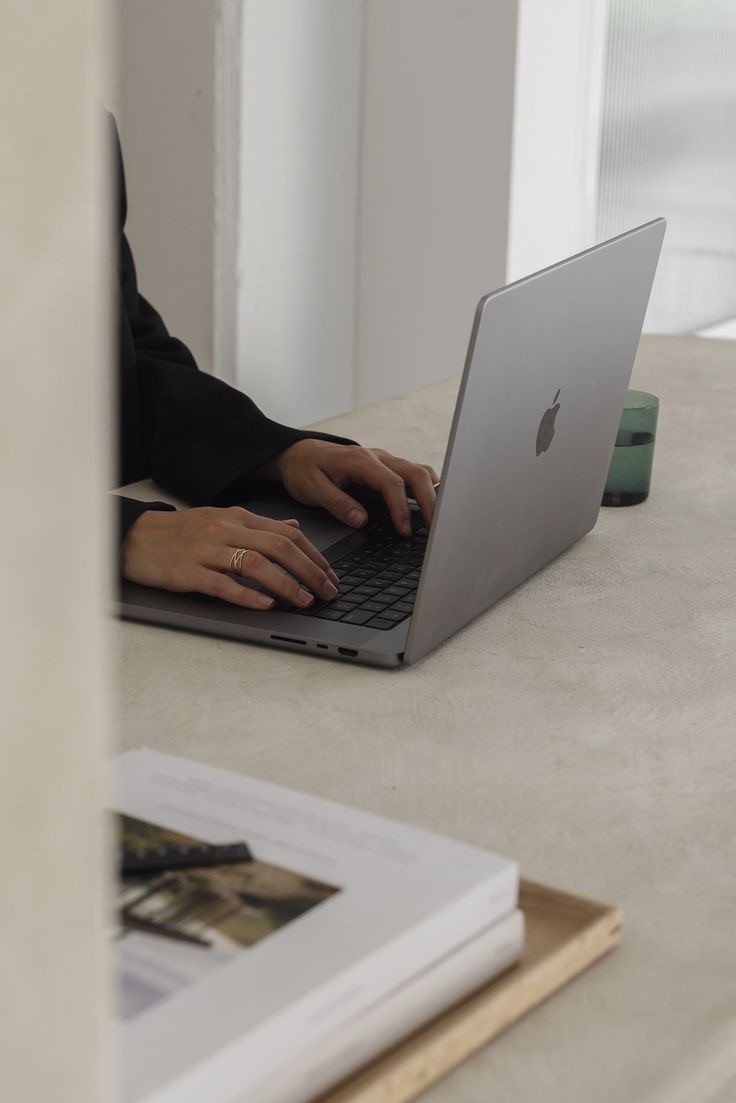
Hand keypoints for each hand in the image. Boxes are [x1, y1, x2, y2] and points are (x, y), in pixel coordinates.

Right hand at [121, 506, 339, 609]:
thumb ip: (258, 525)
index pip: (286, 532)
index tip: (330, 574)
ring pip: (256, 565)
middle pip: (279, 547)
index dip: (313, 554)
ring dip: (286, 585)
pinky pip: (223, 584)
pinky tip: (266, 606)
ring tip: (304, 601)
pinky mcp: (188, 573)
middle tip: (327, 591)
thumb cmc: (179, 532)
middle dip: (310, 571)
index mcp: (236, 516)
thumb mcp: (221, 519)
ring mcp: (206, 551)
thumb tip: (293, 526)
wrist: (133, 536)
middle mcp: (225, 530)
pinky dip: (248, 596)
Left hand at [267, 441, 439, 535]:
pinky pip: (413, 474)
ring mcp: (385, 461)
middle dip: (430, 501)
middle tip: (435, 528)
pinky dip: (426, 488)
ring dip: (432, 493)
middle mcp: (378, 458)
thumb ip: (337, 503)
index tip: (405, 531)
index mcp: (361, 461)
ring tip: (439, 519)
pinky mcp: (386, 468)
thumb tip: (361, 520)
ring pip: (419, 471)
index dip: (402, 508)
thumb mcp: (312, 488)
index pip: (392, 483)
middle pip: (415, 474)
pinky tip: (430, 505)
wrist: (298, 453)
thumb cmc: (304, 469)